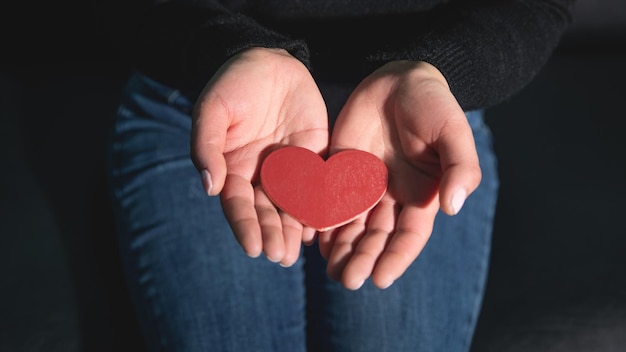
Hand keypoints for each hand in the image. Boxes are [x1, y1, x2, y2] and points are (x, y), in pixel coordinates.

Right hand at [191, 47, 328, 265]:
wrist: (269, 62)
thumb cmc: (234, 84)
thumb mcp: (213, 110)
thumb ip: (207, 146)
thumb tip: (210, 187)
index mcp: (235, 170)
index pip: (239, 205)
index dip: (246, 227)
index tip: (254, 248)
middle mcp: (262, 176)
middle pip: (268, 212)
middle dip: (274, 235)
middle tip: (282, 256)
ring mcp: (291, 169)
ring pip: (294, 206)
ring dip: (296, 229)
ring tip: (300, 250)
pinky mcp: (316, 157)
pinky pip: (321, 184)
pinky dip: (324, 204)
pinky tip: (327, 224)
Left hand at [318, 61, 481, 288]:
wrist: (398, 79)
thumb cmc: (433, 105)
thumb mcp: (453, 132)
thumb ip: (459, 168)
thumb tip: (453, 207)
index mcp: (421, 195)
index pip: (408, 237)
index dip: (396, 259)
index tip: (380, 280)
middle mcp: (391, 197)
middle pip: (376, 238)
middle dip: (363, 260)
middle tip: (347, 280)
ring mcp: (364, 185)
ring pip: (351, 226)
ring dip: (341, 249)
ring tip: (330, 270)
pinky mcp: (340, 171)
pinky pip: (329, 200)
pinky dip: (321, 220)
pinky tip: (311, 237)